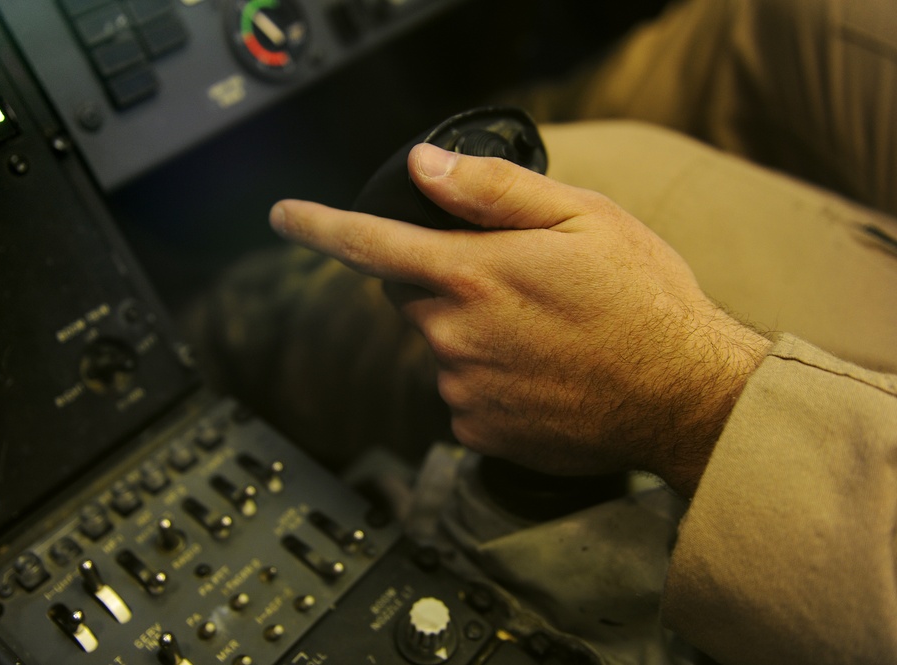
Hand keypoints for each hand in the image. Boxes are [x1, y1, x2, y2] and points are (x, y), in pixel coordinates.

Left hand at [270, 143, 770, 495]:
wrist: (686, 397)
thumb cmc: (644, 301)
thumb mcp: (584, 218)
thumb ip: (494, 190)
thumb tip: (430, 167)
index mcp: (474, 272)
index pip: (370, 244)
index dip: (320, 226)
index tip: (286, 216)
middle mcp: (455, 334)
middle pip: (413, 297)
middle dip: (448, 284)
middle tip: (518, 287)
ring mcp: (464, 388)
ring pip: (442, 347)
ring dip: (474, 334)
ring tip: (545, 335)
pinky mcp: (478, 430)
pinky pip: (462, 392)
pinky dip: (489, 379)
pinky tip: (541, 373)